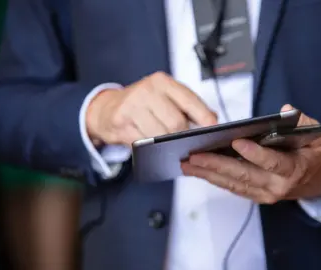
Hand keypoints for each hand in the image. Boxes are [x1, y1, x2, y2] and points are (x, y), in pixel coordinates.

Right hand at [86, 72, 217, 145]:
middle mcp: (147, 90)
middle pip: (176, 123)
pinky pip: (143, 142)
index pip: (189, 100)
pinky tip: (148, 142)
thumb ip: (188, 104)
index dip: (204, 116)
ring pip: (160, 135)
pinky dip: (149, 146)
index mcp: (163, 82)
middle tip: (183, 140)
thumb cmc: (143, 102)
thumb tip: (213, 119)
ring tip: (164, 141)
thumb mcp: (165, 95)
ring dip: (165, 143)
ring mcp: (132, 106)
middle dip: (182, 135)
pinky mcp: (121, 122)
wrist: (107, 107)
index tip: (213, 127)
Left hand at [180, 104, 320, 203]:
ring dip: (209, 174)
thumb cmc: (315, 155)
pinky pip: (233, 188)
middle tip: (194, 155)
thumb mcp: (316, 136)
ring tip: (188, 163)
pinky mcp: (256, 196)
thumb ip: (303, 122)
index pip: (272, 162)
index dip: (254, 153)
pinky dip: (214, 179)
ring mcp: (265, 194)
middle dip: (216, 165)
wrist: (319, 182)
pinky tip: (198, 171)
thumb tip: (285, 110)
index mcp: (294, 169)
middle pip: (244, 175)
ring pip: (233, 184)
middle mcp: (277, 186)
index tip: (236, 142)